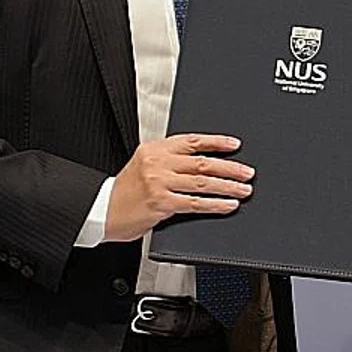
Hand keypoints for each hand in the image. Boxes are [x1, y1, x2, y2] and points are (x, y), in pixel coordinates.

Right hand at [106, 134, 254, 241]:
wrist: (104, 210)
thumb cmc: (126, 191)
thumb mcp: (144, 165)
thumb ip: (170, 161)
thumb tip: (204, 164)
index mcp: (155, 149)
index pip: (192, 141)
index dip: (216, 142)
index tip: (235, 145)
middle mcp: (157, 163)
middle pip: (202, 162)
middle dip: (230, 168)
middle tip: (247, 172)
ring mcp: (159, 183)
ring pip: (202, 182)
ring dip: (228, 187)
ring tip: (244, 190)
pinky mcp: (162, 203)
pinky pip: (196, 203)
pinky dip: (215, 204)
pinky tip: (228, 205)